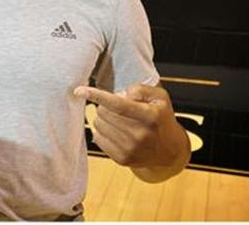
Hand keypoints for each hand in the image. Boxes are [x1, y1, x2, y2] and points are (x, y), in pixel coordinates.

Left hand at [74, 83, 188, 179]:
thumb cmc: (161, 118)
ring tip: (117, 119)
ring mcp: (130, 149)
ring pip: (99, 124)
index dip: (97, 95)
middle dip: (106, 105)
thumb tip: (120, 94)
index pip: (118, 104)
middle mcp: (140, 134)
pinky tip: (115, 130)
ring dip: (104, 118)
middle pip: (104, 113)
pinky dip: (102, 131)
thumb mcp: (159, 97)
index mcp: (150, 116)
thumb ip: (141, 89)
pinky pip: (98, 138)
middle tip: (117, 107)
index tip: (79, 90)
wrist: (169, 150)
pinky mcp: (122, 159)